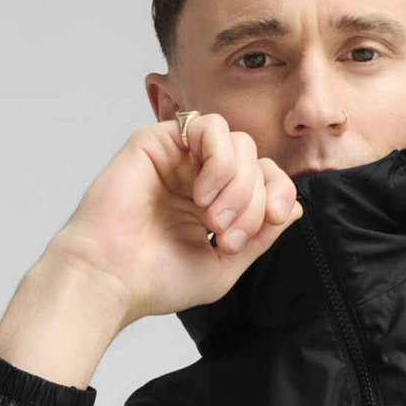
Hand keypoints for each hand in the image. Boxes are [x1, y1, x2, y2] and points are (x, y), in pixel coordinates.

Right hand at [48, 109, 304, 328]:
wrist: (111, 277)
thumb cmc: (156, 279)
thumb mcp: (225, 265)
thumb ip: (260, 236)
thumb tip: (294, 208)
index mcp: (216, 204)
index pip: (266, 179)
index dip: (279, 194)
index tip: (274, 220)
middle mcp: (199, 177)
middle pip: (256, 160)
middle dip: (254, 198)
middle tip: (226, 233)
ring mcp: (179, 158)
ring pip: (238, 141)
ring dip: (238, 181)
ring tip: (212, 216)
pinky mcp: (158, 140)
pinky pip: (208, 126)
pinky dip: (219, 159)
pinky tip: (200, 193)